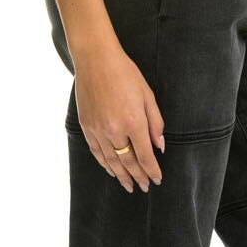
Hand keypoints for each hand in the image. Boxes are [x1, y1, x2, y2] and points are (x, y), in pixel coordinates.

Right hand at [73, 40, 164, 193]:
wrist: (96, 60)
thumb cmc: (126, 74)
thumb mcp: (148, 96)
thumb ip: (155, 123)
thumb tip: (160, 146)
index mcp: (133, 122)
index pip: (145, 156)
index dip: (152, 170)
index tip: (157, 179)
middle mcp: (114, 130)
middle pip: (128, 162)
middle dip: (138, 177)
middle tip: (144, 187)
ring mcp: (98, 130)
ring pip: (111, 161)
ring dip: (121, 175)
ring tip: (129, 185)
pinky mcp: (86, 126)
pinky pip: (97, 152)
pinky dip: (105, 164)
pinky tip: (111, 170)